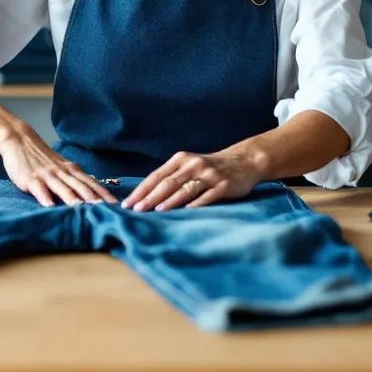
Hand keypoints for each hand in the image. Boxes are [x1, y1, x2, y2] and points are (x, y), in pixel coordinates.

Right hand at [0, 127, 116, 206]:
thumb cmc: (41, 157)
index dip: (103, 193)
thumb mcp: (61, 166)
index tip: (116, 204)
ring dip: (72, 198)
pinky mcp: (31, 179)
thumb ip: (74, 178)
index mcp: (71, 169)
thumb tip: (91, 193)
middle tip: (105, 209)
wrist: (19, 139)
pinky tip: (50, 205)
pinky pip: (40, 189)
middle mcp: (62, 172)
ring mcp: (47, 175)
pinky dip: (45, 197)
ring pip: (62, 187)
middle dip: (93, 198)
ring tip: (81, 208)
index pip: (91, 182)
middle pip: (81, 185)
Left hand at [121, 149, 265, 211]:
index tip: (127, 203)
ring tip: (155, 211)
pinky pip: (207, 196)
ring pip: (185, 189)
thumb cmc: (210, 168)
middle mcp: (193, 165)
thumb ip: (171, 177)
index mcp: (180, 160)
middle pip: (167, 183)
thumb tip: (145, 197)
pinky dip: (196, 204)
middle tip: (136, 210)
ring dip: (169, 201)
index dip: (141, 190)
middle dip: (150, 197)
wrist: (244, 161)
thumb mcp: (189, 166)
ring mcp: (209, 174)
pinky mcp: (223, 185)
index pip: (156, 176)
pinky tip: (186, 212)